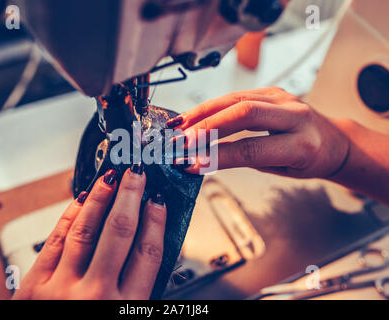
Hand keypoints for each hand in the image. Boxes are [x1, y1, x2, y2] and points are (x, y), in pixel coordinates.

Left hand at [12, 165, 166, 299]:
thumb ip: (140, 294)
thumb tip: (151, 253)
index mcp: (126, 310)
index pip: (148, 253)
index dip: (156, 221)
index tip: (159, 201)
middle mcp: (95, 296)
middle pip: (120, 232)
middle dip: (131, 195)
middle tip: (138, 173)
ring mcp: (61, 288)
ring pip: (86, 229)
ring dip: (101, 197)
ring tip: (111, 177)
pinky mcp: (34, 285)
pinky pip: (56, 240)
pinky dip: (70, 216)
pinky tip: (80, 200)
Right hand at [169, 87, 349, 178]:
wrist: (332, 140)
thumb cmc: (306, 161)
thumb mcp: (281, 168)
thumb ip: (246, 159)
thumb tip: (204, 158)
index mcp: (302, 144)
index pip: (251, 149)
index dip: (218, 156)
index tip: (191, 164)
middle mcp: (295, 115)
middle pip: (244, 114)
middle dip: (207, 127)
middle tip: (181, 141)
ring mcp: (283, 98)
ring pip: (236, 99)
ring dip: (203, 113)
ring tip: (179, 128)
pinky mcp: (272, 90)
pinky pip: (236, 95)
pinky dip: (212, 106)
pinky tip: (193, 116)